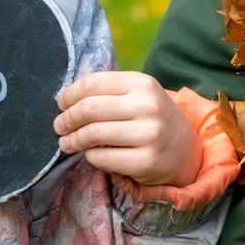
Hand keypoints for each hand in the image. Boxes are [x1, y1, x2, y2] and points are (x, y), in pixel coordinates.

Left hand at [54, 69, 204, 188]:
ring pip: (93, 134)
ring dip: (72, 140)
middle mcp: (148, 106)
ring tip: (66, 142)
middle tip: (59, 126)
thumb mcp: (138, 95)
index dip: (70, 95)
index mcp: (142, 83)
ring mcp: (149, 134)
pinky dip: (89, 156)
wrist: (185, 151)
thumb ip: (107, 92)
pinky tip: (90, 154)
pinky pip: (102, 158)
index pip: (93, 84)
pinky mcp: (146, 161)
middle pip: (89, 109)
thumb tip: (64, 100)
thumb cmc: (151, 119)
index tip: (61, 104)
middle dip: (67, 119)